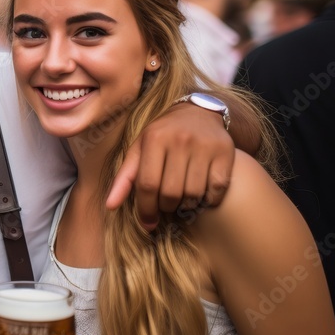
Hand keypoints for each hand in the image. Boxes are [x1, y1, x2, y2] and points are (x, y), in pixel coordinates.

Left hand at [106, 102, 233, 229]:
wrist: (198, 112)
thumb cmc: (163, 136)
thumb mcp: (139, 149)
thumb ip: (124, 177)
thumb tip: (109, 206)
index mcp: (154, 139)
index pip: (148, 184)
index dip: (146, 209)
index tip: (148, 222)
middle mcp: (180, 140)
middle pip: (171, 193)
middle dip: (166, 208)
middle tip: (166, 206)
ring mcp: (204, 146)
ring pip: (194, 194)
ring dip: (187, 205)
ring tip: (182, 199)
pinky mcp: (225, 152)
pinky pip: (217, 189)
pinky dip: (209, 200)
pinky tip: (202, 194)